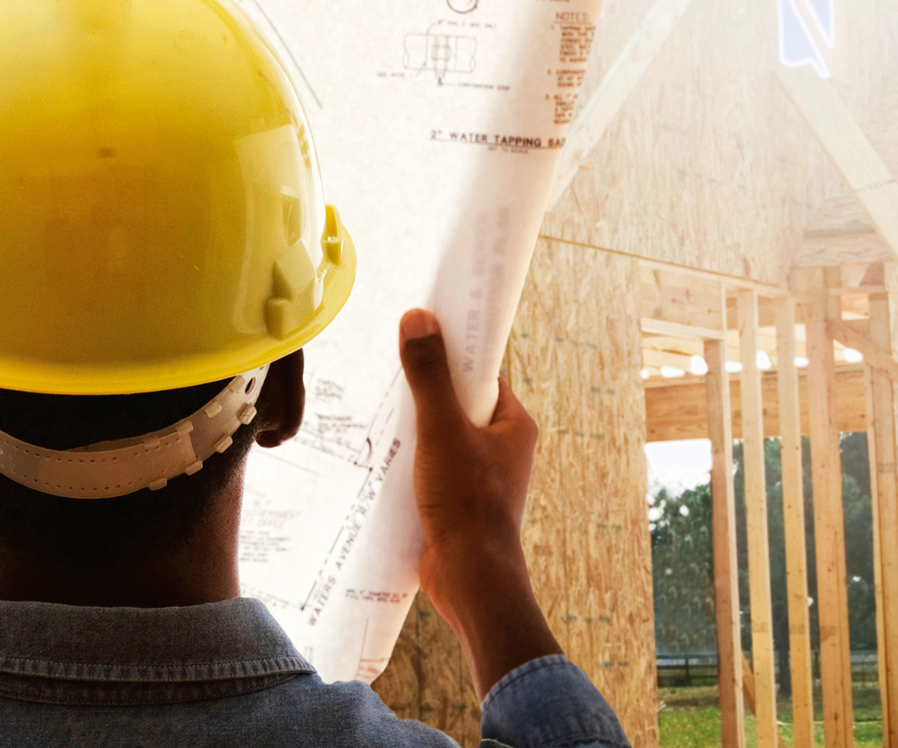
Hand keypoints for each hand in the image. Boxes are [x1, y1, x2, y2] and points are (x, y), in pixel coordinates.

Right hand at [399, 308, 560, 696]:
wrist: (469, 579)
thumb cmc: (466, 503)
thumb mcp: (441, 429)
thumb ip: (429, 375)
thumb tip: (418, 318)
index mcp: (515, 426)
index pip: (483, 377)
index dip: (453, 359)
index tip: (420, 345)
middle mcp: (504, 450)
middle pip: (459, 406)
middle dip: (426, 397)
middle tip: (391, 385)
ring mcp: (482, 479)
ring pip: (443, 439)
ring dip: (415, 432)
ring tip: (382, 422)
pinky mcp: (460, 504)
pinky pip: (433, 469)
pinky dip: (411, 462)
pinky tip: (384, 461)